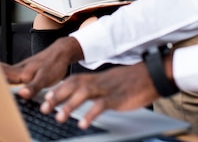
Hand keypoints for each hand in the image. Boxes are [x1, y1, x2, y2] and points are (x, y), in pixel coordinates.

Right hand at [2, 37, 83, 98]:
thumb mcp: (45, 79)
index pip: (0, 74)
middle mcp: (19, 69)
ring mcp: (21, 69)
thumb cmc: (53, 64)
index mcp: (21, 72)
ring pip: (4, 72)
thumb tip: (21, 95)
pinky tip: (2, 79)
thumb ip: (33, 87)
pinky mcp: (25, 70)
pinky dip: (3, 75)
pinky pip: (11, 72)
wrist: (61, 52)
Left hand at [40, 62, 157, 127]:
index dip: (58, 89)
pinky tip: (83, 123)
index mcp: (97, 78)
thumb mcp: (111, 83)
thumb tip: (84, 97)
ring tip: (59, 117)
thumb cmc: (133, 80)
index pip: (72, 80)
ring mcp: (108, 88)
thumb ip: (97, 89)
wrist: (153, 74)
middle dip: (57, 96)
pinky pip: (102, 105)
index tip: (46, 98)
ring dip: (69, 105)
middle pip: (73, 85)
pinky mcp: (118, 97)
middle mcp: (99, 81)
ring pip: (84, 93)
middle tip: (44, 107)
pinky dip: (91, 114)